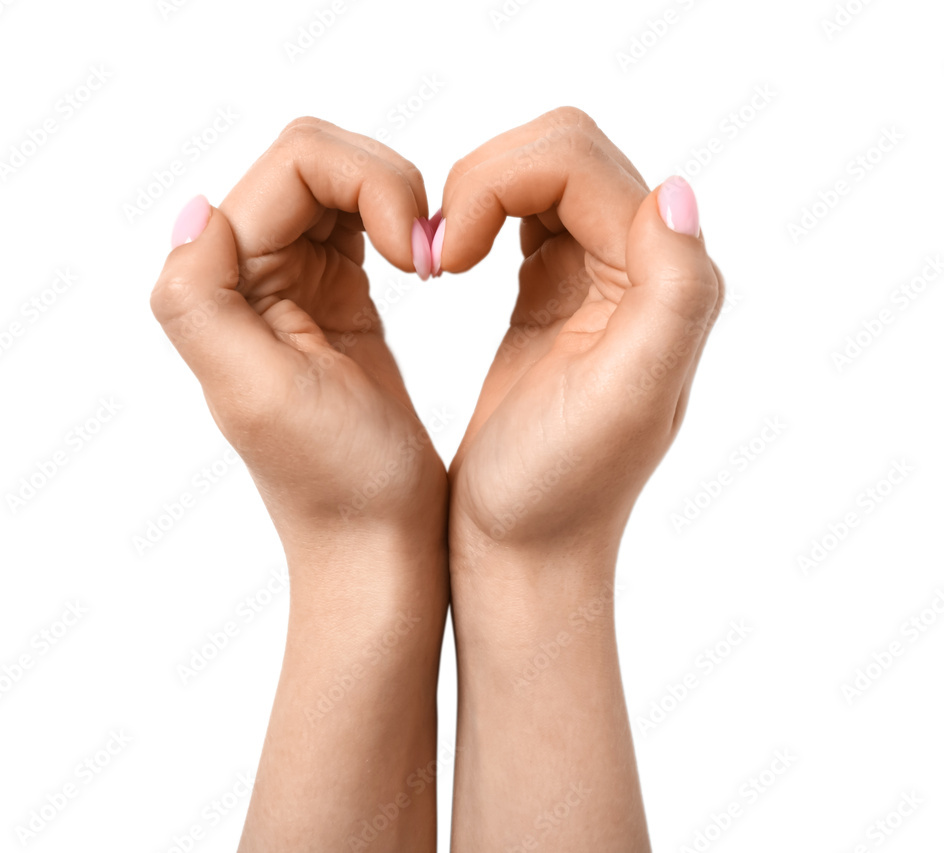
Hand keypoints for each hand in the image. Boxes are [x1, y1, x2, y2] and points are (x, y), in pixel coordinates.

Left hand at [152, 119, 450, 852]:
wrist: (379, 541)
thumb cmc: (338, 481)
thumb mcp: (257, 393)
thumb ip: (199, 299)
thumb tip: (197, 209)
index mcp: (226, 285)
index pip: (293, 165)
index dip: (366, 180)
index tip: (415, 254)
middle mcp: (251, 275)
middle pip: (317, 161)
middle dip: (384, 182)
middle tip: (429, 253)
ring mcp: (297, 282)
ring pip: (343, 183)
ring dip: (396, 199)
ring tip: (432, 259)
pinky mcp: (339, 296)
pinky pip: (362, 220)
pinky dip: (399, 219)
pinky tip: (427, 259)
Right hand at [439, 107, 723, 561]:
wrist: (523, 547)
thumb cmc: (558, 489)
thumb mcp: (627, 400)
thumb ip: (675, 295)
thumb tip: (676, 194)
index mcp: (662, 282)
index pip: (578, 162)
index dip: (497, 182)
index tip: (448, 259)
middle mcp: (641, 268)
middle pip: (560, 150)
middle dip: (484, 178)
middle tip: (439, 255)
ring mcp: (595, 276)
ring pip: (537, 172)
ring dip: (476, 194)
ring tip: (442, 261)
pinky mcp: (552, 290)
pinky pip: (521, 211)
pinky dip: (478, 214)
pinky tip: (452, 260)